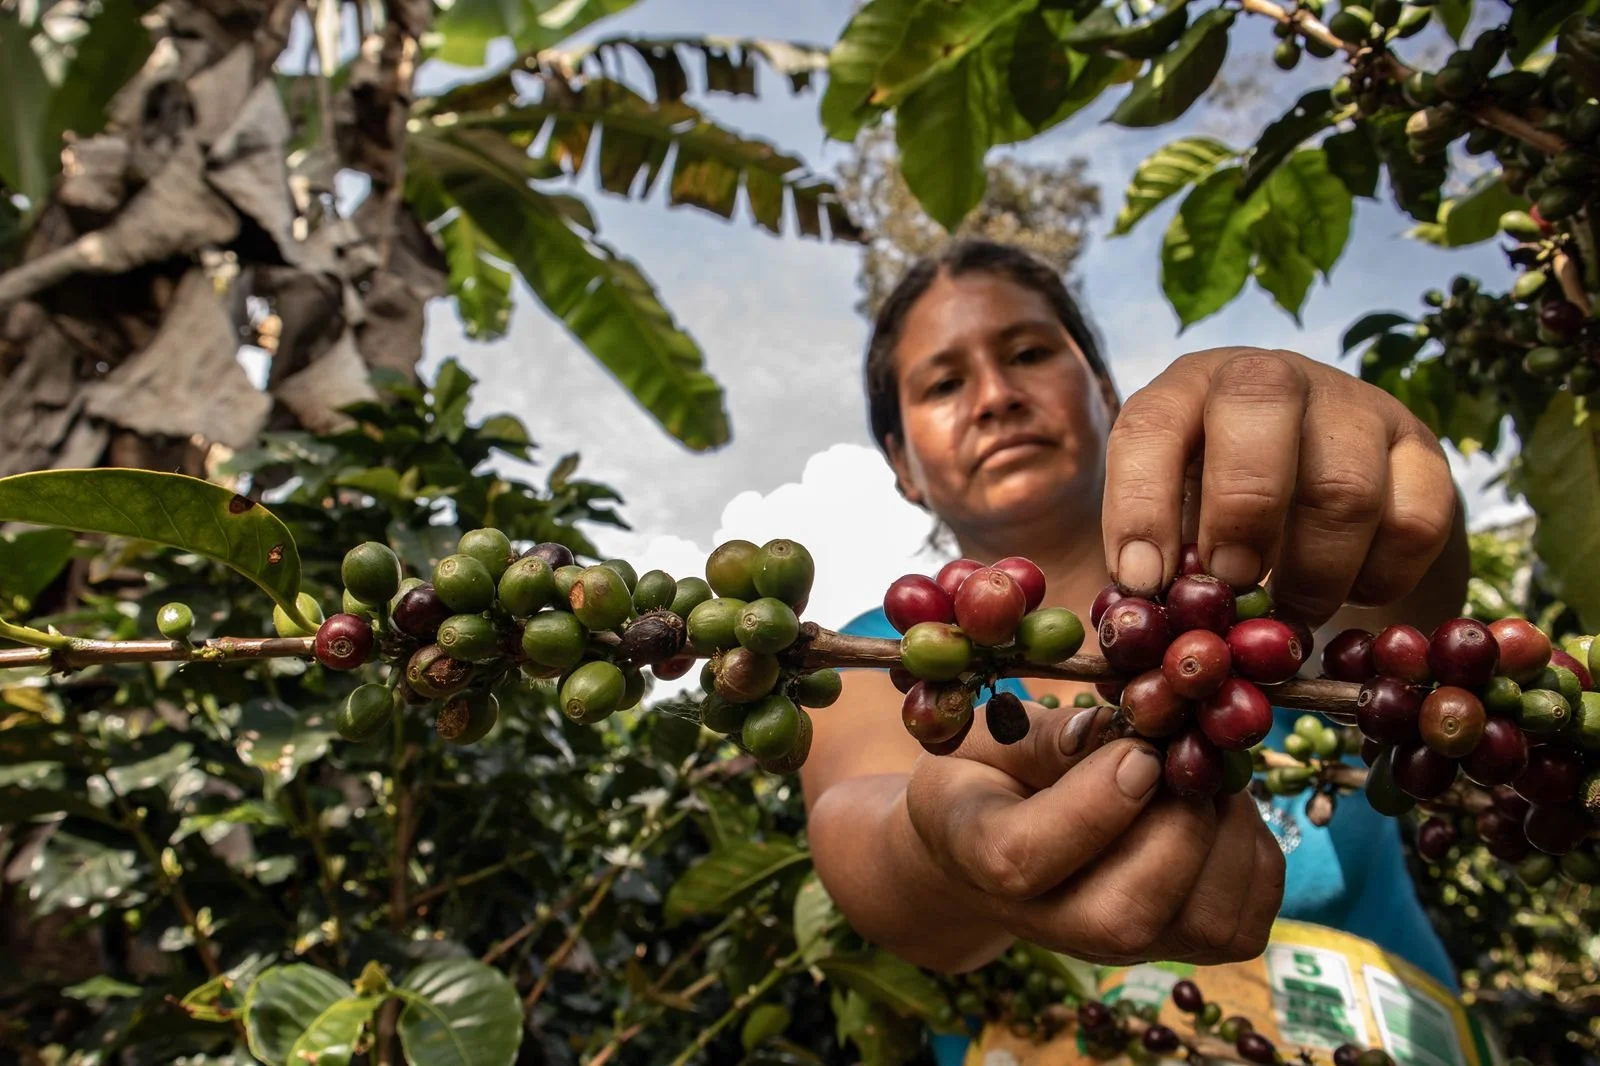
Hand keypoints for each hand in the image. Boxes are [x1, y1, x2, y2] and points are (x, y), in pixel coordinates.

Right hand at [903, 700, 1284, 965]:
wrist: (989, 842)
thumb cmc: (987, 774)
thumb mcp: (991, 735)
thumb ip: (1040, 737)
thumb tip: (1109, 734)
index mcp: (977, 853)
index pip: (1023, 860)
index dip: (1092, 809)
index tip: (1138, 752)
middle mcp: (1047, 921)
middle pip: (1125, 918)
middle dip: (1180, 827)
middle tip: (1185, 754)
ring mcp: (1116, 945)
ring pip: (1200, 926)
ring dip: (1227, 835)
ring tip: (1204, 773)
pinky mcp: (1175, 946)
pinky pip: (1242, 923)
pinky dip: (1251, 854)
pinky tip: (1220, 806)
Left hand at [1101, 347, 1457, 626]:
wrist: (1325, 491)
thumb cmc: (1217, 511)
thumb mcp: (1170, 515)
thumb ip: (1152, 559)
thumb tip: (1138, 624)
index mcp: (1186, 391)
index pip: (1151, 425)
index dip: (1140, 506)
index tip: (1143, 582)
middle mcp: (1271, 378)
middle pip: (1261, 404)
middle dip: (1241, 509)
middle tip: (1231, 581)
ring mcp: (1355, 406)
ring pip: (1344, 486)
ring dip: (1312, 573)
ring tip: (1288, 610)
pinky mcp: (1421, 451)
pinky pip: (1413, 525)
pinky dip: (1377, 579)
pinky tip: (1349, 590)